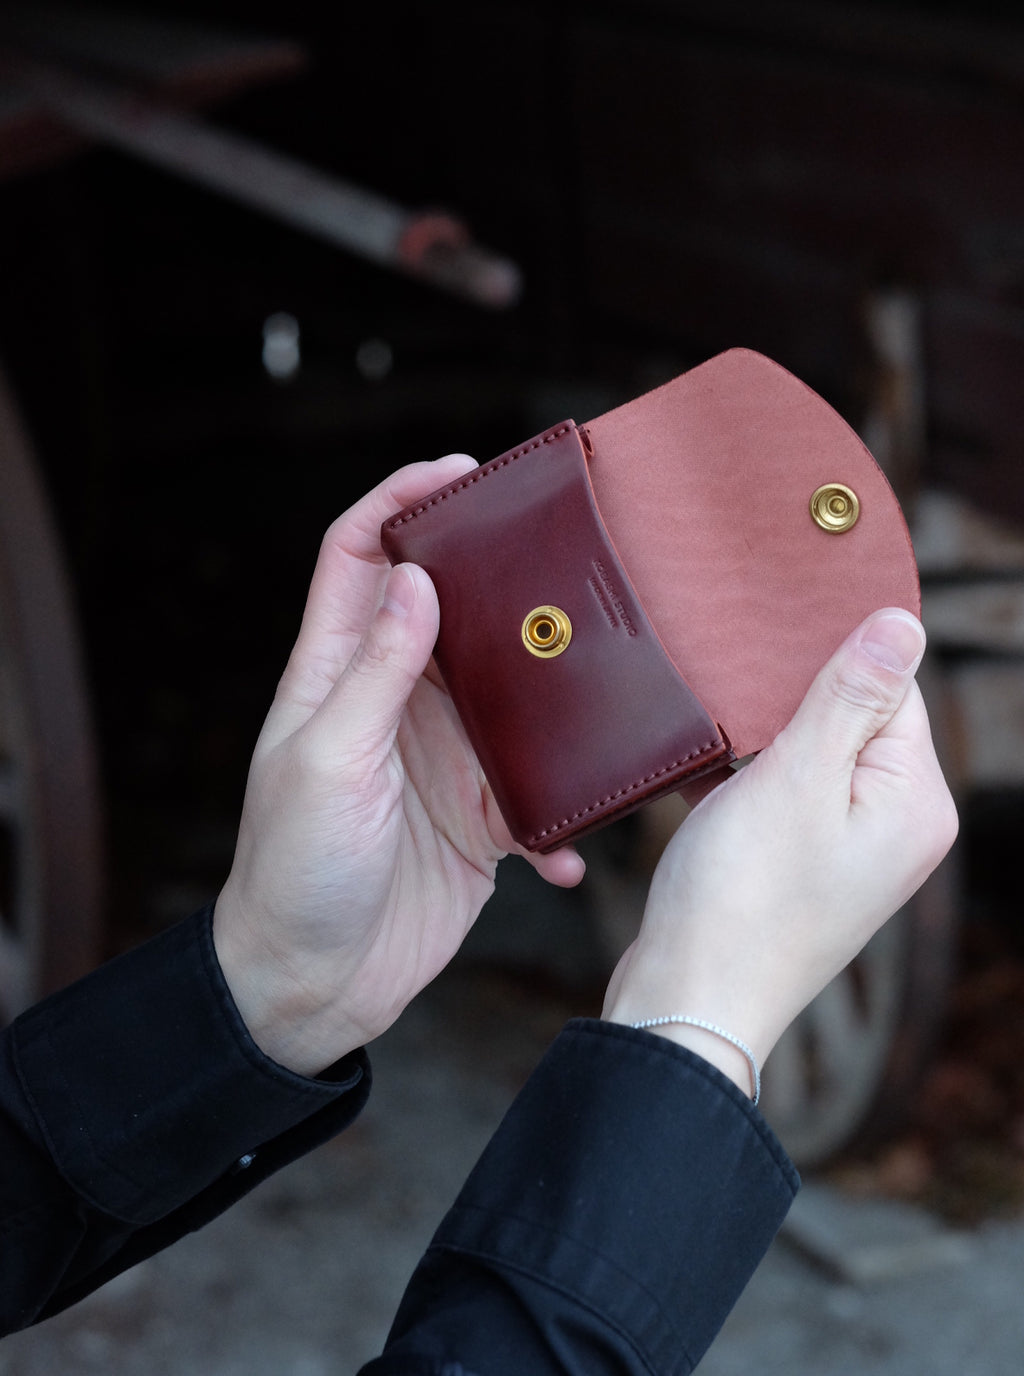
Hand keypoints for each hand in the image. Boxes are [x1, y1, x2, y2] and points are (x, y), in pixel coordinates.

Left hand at [213, 457, 584, 1074]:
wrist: (312, 990)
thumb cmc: (294, 871)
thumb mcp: (329, 763)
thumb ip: (377, 675)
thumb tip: (420, 582)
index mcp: (337, 674)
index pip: (361, 558)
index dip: (400, 502)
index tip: (458, 474)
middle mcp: (394, 702)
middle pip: (450, 611)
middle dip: (501, 581)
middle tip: (563, 557)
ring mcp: (442, 757)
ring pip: (509, 694)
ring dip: (549, 693)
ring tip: (599, 682)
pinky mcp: (480, 818)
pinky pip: (537, 794)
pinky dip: (559, 813)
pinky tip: (570, 843)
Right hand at [602, 609, 957, 1096]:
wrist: (687, 1001)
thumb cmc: (743, 896)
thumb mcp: (798, 777)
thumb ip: (850, 695)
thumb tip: (906, 622)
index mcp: (916, 802)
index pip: (891, 689)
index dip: (829, 661)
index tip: (768, 651)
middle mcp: (895, 826)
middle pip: (852, 718)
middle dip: (790, 702)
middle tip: (733, 696)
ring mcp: (848, 850)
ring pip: (807, 754)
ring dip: (759, 741)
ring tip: (716, 745)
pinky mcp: (801, 866)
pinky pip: (779, 794)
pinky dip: (740, 780)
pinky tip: (701, 780)